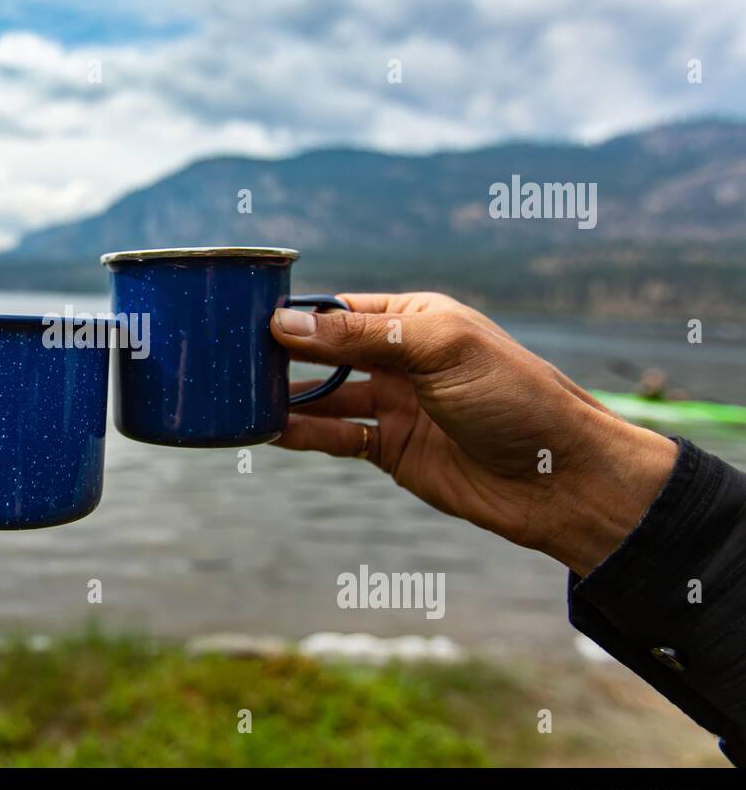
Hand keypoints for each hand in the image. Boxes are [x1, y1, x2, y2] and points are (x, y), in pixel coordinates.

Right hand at [270, 292, 677, 574]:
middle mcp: (401, 359)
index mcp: (415, 319)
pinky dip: (303, 434)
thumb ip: (362, 337)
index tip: (245, 320)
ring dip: (286, 396)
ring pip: (324, 396)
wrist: (561, 479)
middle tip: (228, 359)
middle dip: (281, 354)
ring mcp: (395, 405)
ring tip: (238, 396)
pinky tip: (269, 432)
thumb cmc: (514, 398)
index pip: (341, 310)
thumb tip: (287, 324)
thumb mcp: (439, 350)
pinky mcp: (391, 451)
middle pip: (325, 351)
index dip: (296, 315)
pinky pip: (336, 437)